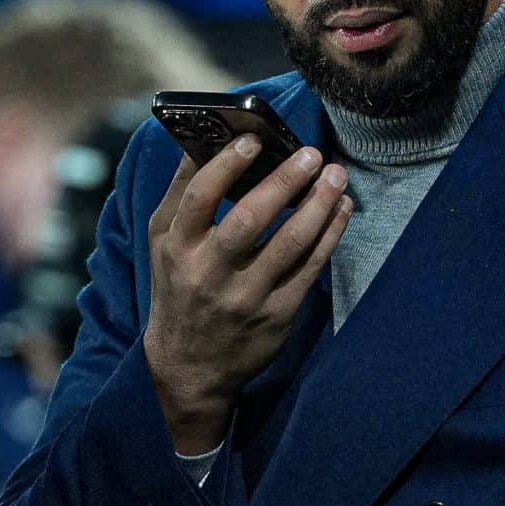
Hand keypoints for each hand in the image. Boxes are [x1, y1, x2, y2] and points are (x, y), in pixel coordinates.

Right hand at [143, 139, 350, 453]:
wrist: (190, 366)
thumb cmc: (177, 288)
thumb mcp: (162, 243)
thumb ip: (180, 194)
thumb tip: (202, 140)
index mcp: (177, 248)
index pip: (200, 198)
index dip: (227, 165)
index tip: (254, 139)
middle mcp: (209, 272)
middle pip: (250, 219)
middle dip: (285, 181)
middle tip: (311, 153)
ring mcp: (246, 296)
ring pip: (290, 243)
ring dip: (319, 205)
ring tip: (336, 175)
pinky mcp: (277, 315)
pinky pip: (310, 268)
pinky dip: (331, 234)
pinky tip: (341, 208)